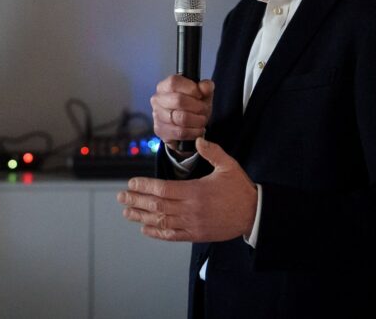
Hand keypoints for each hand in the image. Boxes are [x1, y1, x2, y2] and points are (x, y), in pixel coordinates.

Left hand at [117, 137, 257, 241]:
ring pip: (161, 221)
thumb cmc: (240, 189)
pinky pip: (172, 235)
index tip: (131, 183)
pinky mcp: (196, 235)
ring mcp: (192, 224)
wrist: (254, 215)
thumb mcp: (229, 165)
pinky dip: (157, 233)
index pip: (163, 189)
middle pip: (157, 206)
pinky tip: (145, 229)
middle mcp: (190, 209)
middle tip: (121, 197)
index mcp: (195, 191)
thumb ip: (212, 152)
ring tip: (127, 213)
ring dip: (141, 217)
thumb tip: (198, 140)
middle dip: (136, 200)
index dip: (145, 186)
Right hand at [151, 75, 213, 153]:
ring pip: (180, 118)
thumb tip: (206, 86)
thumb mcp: (202, 94)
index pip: (174, 82)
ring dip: (197, 120)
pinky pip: (180, 132)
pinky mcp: (160, 131)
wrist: (186, 124)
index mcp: (165, 86)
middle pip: (178, 100)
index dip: (190, 88)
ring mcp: (157, 116)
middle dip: (197, 106)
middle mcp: (157, 99)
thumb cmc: (192, 105)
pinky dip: (194, 132)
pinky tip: (198, 130)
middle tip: (204, 110)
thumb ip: (206, 87)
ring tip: (203, 120)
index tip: (200, 95)